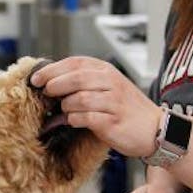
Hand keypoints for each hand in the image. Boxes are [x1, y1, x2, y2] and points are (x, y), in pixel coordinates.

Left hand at [30, 56, 162, 157]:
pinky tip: (74, 121)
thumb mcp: (108, 87)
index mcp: (107, 71)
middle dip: (54, 85)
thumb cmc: (128, 109)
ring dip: (66, 106)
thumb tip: (52, 84)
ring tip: (64, 111)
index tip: (36, 78)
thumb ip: (84, 82)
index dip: (52, 69)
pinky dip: (75, 119)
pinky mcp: (112, 121)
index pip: (75, 63)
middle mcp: (111, 83)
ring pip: (78, 98)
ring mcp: (113, 102)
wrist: (155, 129)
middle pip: (75, 78)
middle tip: (45, 93)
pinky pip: (86, 118)